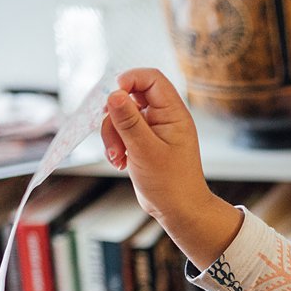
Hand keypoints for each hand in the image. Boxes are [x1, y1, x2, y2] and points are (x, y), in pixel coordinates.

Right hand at [99, 67, 242, 269]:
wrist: (178, 211)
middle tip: (114, 140)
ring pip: (120, 117)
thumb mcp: (145, 150)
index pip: (151, 79)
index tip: (113, 96)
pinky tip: (120, 163)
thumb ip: (128, 121)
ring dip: (112, 136)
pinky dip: (115, 146)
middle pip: (129, 97)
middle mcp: (163, 118)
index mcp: (173, 113)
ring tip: (118, 159)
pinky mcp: (142, 143)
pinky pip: (121, 133)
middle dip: (115, 118)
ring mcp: (152, 130)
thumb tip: (114, 94)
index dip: (129, 80)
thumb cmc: (171, 183)